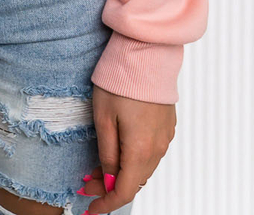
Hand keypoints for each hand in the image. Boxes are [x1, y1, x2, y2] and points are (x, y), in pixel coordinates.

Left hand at [77, 83, 175, 211]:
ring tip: (98, 166)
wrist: (146, 54)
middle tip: (86, 181)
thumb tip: (108, 180)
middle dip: (109, 187)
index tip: (90, 209)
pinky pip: (151, 153)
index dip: (106, 204)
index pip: (124, 191)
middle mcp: (157, 148)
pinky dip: (134, 159)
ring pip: (143, 168)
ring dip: (122, 173)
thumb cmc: (120, 82)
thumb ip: (107, 154)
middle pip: (134, 181)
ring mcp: (165, 137)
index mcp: (140, 150)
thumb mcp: (103, 119)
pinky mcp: (167, 126)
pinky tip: (118, 150)